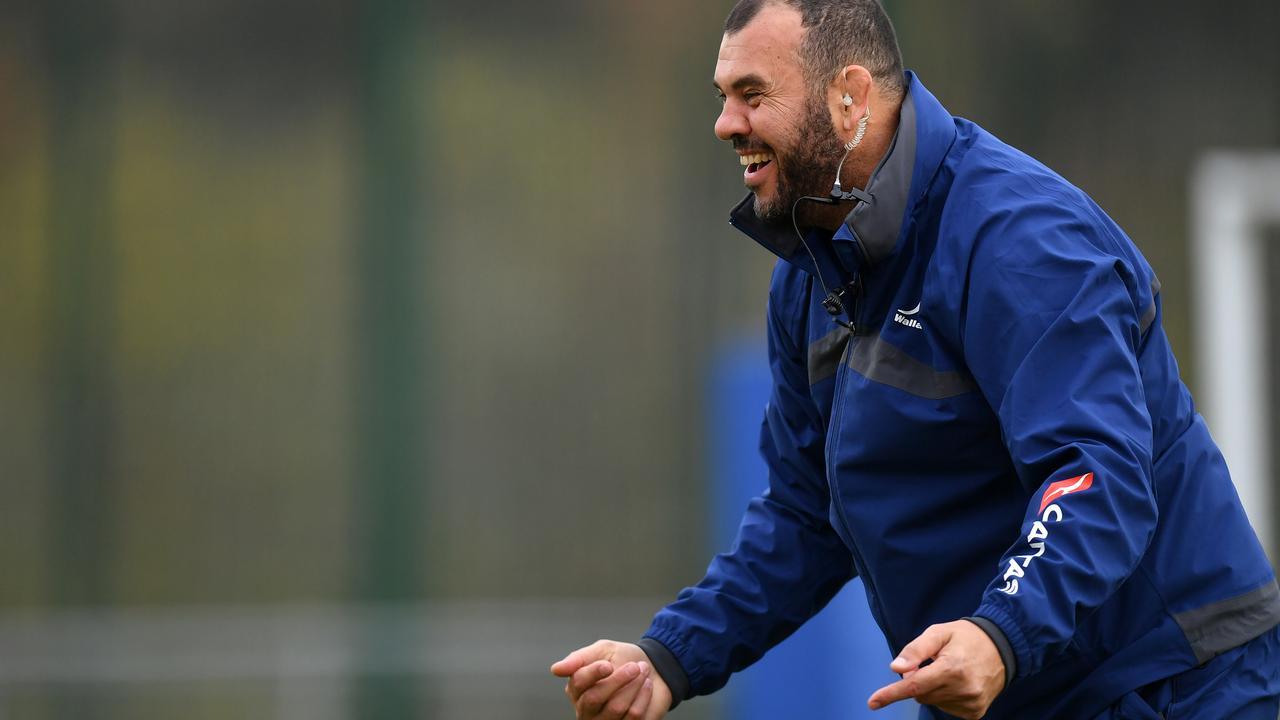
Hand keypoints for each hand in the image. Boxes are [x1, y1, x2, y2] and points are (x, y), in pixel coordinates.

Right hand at [551, 640, 671, 719]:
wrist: (653, 668)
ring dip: (633, 686)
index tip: (608, 664)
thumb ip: (579, 658)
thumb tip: (555, 669)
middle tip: (635, 667)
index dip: (593, 673)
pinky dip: (643, 696)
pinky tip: (647, 685)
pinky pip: (633, 716)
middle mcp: (586, 710)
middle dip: (617, 680)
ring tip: (643, 671)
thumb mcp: (602, 650)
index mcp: (577, 690)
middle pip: (594, 698)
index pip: (578, 683)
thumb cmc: (623, 659)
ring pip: (615, 708)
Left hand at [867, 620, 1004, 719]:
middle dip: (917, 681)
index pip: (914, 686)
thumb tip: (895, 668)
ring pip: (933, 702)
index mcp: (952, 669)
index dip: (891, 694)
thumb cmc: (966, 637)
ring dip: (932, 689)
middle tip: (929, 664)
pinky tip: (956, 683)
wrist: (1003, 647)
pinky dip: (944, 697)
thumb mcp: (939, 633)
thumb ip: (916, 650)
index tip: (873, 702)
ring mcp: (971, 703)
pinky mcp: (975, 712)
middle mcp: (963, 689)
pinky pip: (946, 709)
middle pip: (921, 694)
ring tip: (948, 671)